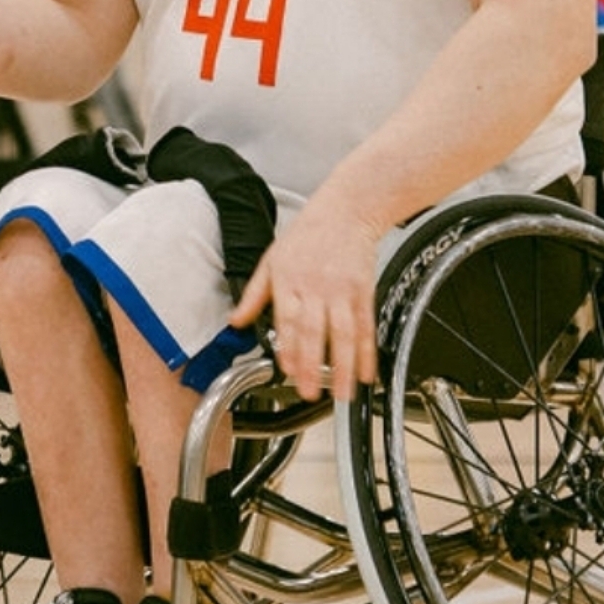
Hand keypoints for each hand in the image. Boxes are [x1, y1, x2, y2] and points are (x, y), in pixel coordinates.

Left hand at [230, 193, 383, 403]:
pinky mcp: (364, 292)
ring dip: (344, 366)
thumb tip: (236, 321)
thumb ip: (253, 295)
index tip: (288, 371)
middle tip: (310, 392)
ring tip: (342, 392)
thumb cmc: (307, 235)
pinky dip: (367, 352)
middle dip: (313, 364)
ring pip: (344, 333)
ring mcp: (343, 291)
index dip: (289, 347)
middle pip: (315, 330)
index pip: (288, 319)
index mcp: (290, 280)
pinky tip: (367, 373)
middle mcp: (317, 287)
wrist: (347, 210)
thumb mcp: (271, 260)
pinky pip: (366, 326)